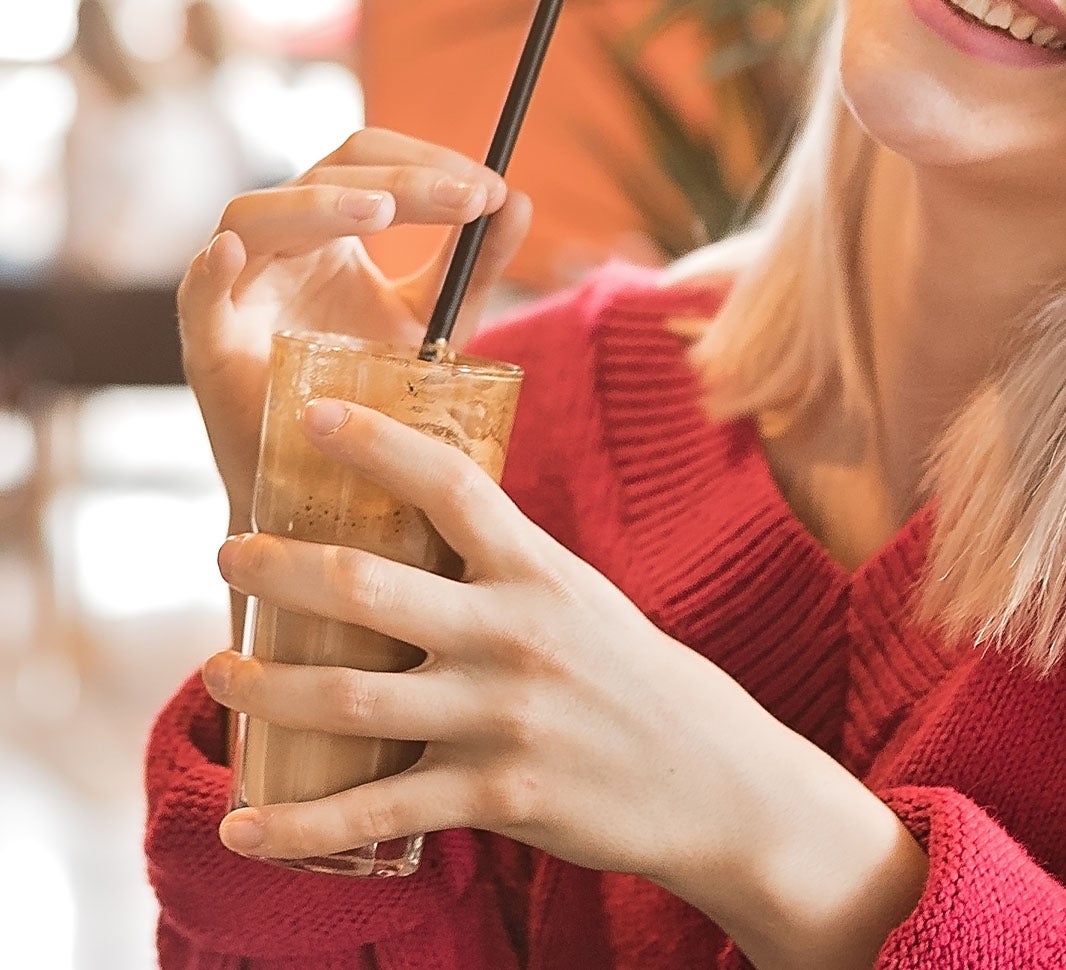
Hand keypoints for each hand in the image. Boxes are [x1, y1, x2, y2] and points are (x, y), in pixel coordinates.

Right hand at [177, 128, 531, 530]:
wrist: (329, 482)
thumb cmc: (371, 395)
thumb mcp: (430, 324)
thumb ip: (469, 268)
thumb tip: (519, 202)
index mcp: (327, 233)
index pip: (366, 164)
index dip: (424, 161)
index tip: (490, 190)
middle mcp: (281, 246)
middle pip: (322, 176)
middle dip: (400, 182)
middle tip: (467, 198)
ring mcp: (240, 288)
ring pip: (256, 216)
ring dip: (317, 207)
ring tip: (382, 213)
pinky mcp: (210, 343)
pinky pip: (197, 295)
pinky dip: (209, 269)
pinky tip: (234, 251)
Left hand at [202, 397, 754, 873]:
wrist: (713, 778)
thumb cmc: (634, 674)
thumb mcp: (580, 596)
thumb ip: (503, 566)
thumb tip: (423, 530)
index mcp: (537, 570)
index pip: (448, 483)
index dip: (374, 442)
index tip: (309, 417)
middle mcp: (514, 634)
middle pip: (366, 588)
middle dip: (278, 568)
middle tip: (227, 553)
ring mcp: (502, 717)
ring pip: (351, 698)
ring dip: (266, 688)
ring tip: (218, 672)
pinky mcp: (498, 794)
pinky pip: (379, 812)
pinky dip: (301, 824)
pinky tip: (244, 828)